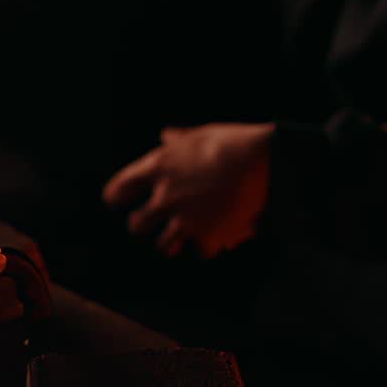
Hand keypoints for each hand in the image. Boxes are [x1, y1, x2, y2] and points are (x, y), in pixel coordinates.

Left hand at [102, 123, 273, 258]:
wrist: (269, 163)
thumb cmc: (236, 142)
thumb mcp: (202, 135)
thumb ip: (180, 141)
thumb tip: (166, 136)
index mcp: (159, 167)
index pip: (119, 189)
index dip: (116, 196)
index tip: (117, 200)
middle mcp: (166, 198)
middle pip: (137, 225)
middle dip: (143, 224)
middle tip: (148, 221)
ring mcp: (186, 220)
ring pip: (164, 246)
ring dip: (172, 242)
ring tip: (179, 239)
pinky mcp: (209, 237)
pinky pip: (201, 251)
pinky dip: (209, 246)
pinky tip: (216, 238)